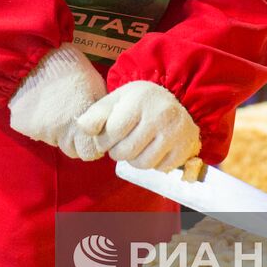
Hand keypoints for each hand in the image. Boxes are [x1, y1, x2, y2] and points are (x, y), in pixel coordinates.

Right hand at [7, 44, 107, 159]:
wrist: (34, 57)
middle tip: (76, 125)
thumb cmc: (69, 67)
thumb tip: (102, 124)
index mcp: (82, 124)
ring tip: (59, 111)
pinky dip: (41, 123)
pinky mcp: (23, 126)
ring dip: (59, 132)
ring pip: (54, 141)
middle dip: (77, 142)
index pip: (90, 153)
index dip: (93, 145)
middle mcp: (62, 133)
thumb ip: (98, 111)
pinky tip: (43, 106)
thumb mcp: (94, 86)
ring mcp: (41, 131)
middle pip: (72, 151)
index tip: (93, 136)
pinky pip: (36, 131)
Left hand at [76, 81, 200, 171]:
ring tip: (135, 147)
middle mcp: (160, 115)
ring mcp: (175, 132)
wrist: (177, 99)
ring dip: (133, 160)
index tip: (107, 137)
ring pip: (142, 163)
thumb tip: (81, 127)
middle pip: (126, 151)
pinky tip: (152, 150)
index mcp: (139, 100)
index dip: (104, 140)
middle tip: (120, 144)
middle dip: (117, 151)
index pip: (112, 132)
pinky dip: (153, 163)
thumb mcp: (116, 99)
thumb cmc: (140, 101)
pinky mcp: (185, 147)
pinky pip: (160, 168)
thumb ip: (96, 113)